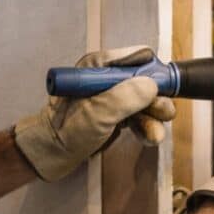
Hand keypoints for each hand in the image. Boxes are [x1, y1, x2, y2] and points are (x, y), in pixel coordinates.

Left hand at [14, 46, 176, 181]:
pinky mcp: (114, 116)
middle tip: (163, 114)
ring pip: (144, 103)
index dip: (152, 71)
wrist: (49, 156)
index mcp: (98, 67)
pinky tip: (149, 138)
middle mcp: (107, 79)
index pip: (136, 58)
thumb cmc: (66, 130)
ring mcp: (111, 98)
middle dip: (156, 99)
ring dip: (153, 118)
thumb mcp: (97, 113)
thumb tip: (152, 85)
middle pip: (144, 82)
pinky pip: (138, 118)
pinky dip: (145, 128)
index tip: (163, 88)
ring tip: (154, 135)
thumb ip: (125, 97)